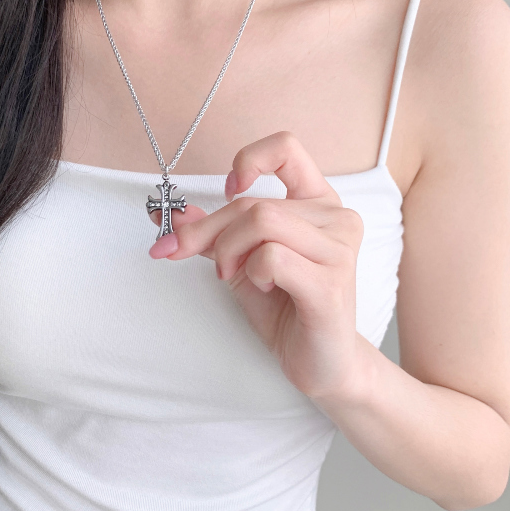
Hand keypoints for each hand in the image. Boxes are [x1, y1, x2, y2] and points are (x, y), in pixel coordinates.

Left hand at [148, 131, 364, 400]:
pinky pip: (272, 257)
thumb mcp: (240, 261)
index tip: (230, 190)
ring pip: (261, 222)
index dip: (248, 161)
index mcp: (318, 202)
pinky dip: (253, 272)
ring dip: (229, 251)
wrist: (321, 363)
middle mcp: (336, 218)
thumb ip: (212, 233)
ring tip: (234, 275)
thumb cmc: (285, 307)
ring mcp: (339, 249)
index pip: (286, 147)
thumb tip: (170, 214)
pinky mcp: (331, 283)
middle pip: (254, 203)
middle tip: (186, 253)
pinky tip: (266, 288)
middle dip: (208, 232)